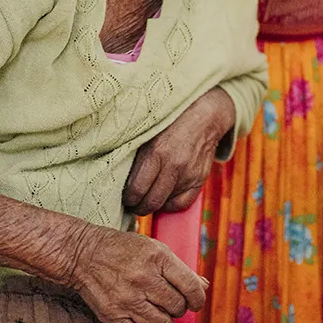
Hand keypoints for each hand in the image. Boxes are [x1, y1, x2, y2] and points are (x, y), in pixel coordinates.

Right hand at [68, 225, 207, 322]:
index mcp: (158, 259)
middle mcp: (144, 279)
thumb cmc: (123, 249)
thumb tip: (203, 286)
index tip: (196, 302)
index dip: (198, 299)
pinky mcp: (113, 316)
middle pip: (177, 307)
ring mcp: (127, 299)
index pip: (190, 286)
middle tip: (172, 303)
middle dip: (180, 308)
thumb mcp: (155, 249)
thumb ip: (180, 269)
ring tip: (160, 314)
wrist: (84, 254)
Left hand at [124, 87, 234, 215]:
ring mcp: (189, 174)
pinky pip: (182, 204)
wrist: (205, 116)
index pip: (136, 190)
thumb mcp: (148, 133)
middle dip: (138, 206)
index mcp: (157, 152)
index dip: (127, 199)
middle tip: (133, 202)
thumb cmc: (170, 123)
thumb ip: (136, 156)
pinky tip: (165, 197)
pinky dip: (171, 204)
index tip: (125, 197)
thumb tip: (118, 179)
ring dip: (154, 204)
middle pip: (150, 202)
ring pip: (165, 205)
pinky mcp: (200, 179)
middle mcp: (174, 166)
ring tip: (148, 197)